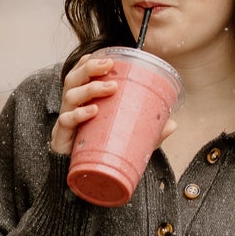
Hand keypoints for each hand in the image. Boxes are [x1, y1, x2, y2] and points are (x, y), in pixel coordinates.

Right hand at [50, 51, 176, 155]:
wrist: (84, 178)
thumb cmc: (101, 150)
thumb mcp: (127, 137)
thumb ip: (148, 131)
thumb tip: (173, 124)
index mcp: (83, 101)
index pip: (81, 75)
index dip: (88, 63)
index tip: (107, 57)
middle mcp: (71, 107)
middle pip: (73, 79)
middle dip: (90, 68)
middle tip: (109, 66)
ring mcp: (65, 121)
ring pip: (70, 96)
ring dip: (90, 88)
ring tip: (111, 88)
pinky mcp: (61, 138)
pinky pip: (65, 121)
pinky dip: (78, 114)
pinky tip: (92, 111)